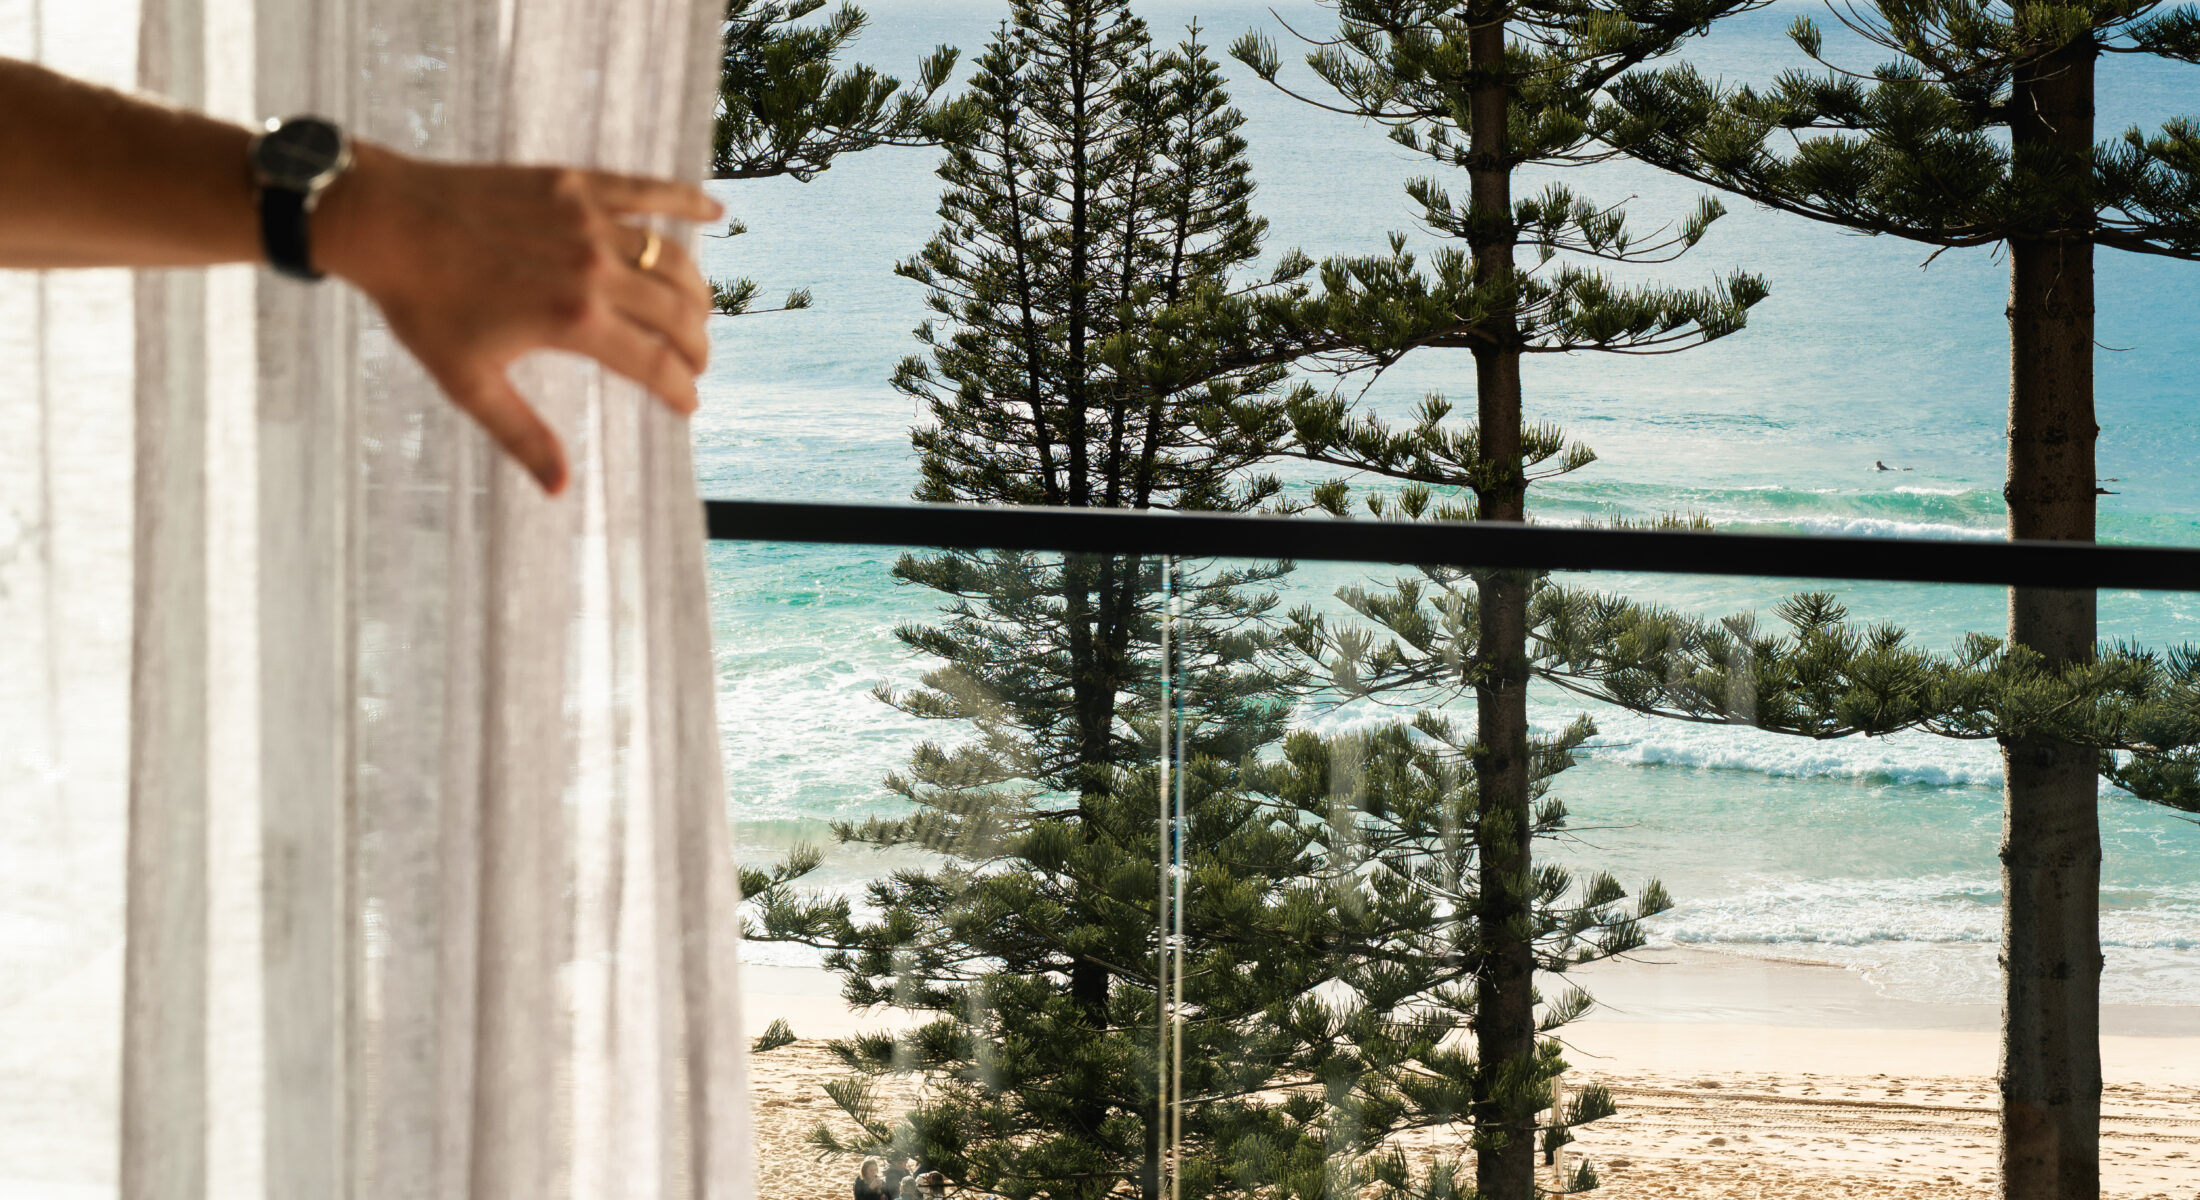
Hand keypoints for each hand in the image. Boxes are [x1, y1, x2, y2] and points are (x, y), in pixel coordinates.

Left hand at [317, 143, 721, 493]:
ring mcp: (589, 222)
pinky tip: (716, 210)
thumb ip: (522, 435)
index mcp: (574, 321)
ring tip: (696, 314)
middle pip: (677, 314)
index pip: (656, 364)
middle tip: (693, 364)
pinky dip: (686, 199)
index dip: (682, 390)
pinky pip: (648, 190)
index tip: (689, 405)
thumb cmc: (423, 305)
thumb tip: (560, 488)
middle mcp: (593, 269)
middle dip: (696, 347)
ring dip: (695, 293)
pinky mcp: (576, 184)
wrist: (387, 221)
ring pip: (673, 260)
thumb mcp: (469, 383)